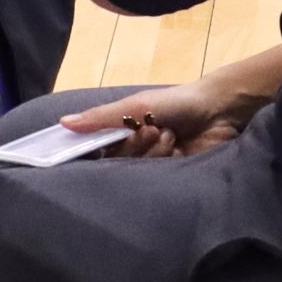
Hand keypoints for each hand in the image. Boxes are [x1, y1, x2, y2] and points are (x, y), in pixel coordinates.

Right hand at [60, 76, 257, 159]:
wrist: (218, 110)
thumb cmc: (174, 102)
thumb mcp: (134, 106)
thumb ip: (100, 118)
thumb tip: (62, 123)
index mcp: (123, 131)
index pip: (99, 147)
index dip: (94, 149)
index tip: (93, 148)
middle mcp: (135, 149)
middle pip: (117, 161)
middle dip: (132, 146)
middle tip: (149, 129)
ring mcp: (154, 164)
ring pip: (136, 170)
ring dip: (151, 150)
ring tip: (167, 133)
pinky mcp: (172, 177)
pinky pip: (155, 179)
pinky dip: (163, 160)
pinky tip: (175, 145)